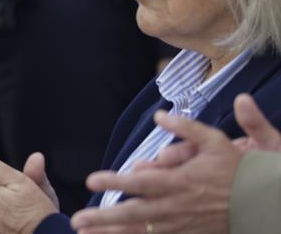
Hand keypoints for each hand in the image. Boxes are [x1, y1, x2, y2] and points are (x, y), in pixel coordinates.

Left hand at [71, 93, 280, 233]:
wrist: (260, 202)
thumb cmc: (233, 170)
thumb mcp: (214, 141)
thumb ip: (185, 129)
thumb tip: (159, 116)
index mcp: (178, 182)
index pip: (140, 183)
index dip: (115, 182)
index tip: (92, 180)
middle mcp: (175, 206)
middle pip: (134, 214)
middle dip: (104, 218)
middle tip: (77, 219)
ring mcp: (180, 224)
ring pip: (141, 232)